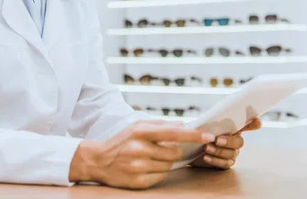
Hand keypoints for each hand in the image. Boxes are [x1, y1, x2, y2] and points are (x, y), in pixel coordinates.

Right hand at [68, 120, 214, 188]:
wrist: (98, 160)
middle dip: (174, 151)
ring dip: (165, 162)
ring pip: (168, 166)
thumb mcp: (136, 127)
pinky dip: (158, 172)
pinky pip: (160, 177)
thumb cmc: (121, 141)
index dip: (193, 135)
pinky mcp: (138, 182)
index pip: (173, 133)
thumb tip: (183, 125)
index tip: (208, 136)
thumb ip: (159, 125)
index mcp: (140, 132)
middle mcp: (139, 149)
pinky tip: (146, 167)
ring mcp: (138, 167)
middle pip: (174, 153)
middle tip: (162, 149)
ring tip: (150, 157)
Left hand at [190, 118, 261, 169]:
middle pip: (239, 142)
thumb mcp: (204, 123)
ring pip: (231, 154)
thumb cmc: (198, 132)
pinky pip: (224, 164)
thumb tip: (216, 119)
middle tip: (216, 140)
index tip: (257, 122)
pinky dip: (215, 160)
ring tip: (206, 148)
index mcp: (233, 127)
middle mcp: (235, 140)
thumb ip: (212, 121)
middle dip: (228, 141)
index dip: (254, 123)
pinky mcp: (225, 163)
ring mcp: (232, 153)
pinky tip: (206, 157)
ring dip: (218, 151)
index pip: (248, 124)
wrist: (189, 147)